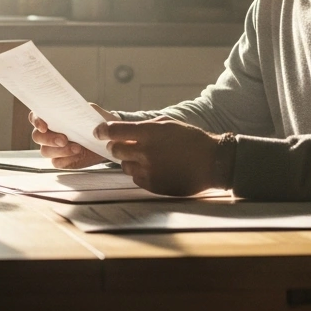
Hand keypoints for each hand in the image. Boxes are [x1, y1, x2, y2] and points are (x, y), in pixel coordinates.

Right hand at [30, 104, 116, 168]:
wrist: (107, 138)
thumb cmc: (95, 121)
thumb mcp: (89, 111)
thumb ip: (77, 110)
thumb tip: (70, 112)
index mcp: (52, 117)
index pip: (35, 117)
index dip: (36, 121)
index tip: (44, 126)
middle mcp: (49, 133)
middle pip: (37, 136)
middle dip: (49, 139)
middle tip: (64, 139)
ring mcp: (54, 148)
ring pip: (45, 151)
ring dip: (60, 150)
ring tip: (77, 148)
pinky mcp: (61, 160)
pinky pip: (56, 162)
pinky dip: (65, 159)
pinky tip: (77, 155)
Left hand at [96, 118, 224, 196]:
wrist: (212, 163)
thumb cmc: (192, 140)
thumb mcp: (169, 124)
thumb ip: (146, 127)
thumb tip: (126, 130)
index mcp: (149, 133)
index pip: (114, 131)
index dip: (102, 131)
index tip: (98, 132)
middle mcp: (145, 152)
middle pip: (115, 150)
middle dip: (117, 146)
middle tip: (125, 145)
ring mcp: (148, 170)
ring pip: (124, 165)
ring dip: (130, 160)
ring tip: (147, 158)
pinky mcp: (152, 185)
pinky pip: (135, 178)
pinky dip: (140, 173)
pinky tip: (155, 168)